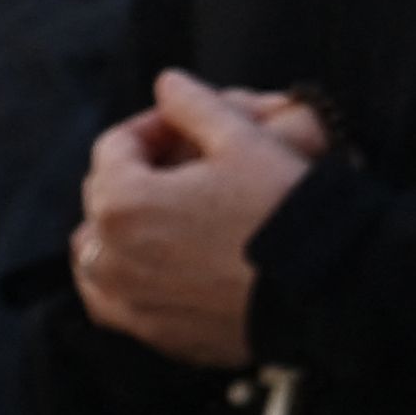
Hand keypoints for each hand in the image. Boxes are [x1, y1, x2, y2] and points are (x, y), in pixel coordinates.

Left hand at [74, 70, 313, 368]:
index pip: (114, 147)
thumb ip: (194, 105)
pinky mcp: (151, 331)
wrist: (318, 283)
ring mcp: (127, 301)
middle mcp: (109, 257)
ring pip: (97, 253)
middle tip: (190, 159)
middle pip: (102, 196)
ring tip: (170, 211)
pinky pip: (114, 300)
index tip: (188, 118)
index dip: (153, 122)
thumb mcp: (243, 137)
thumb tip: (168, 83)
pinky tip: (161, 261)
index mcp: (122, 202)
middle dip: (138, 170)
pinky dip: (125, 275)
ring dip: (120, 226)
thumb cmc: (279, 206)